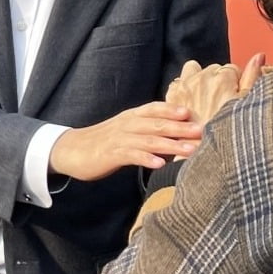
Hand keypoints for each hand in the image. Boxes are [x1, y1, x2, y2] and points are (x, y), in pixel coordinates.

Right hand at [49, 102, 203, 181]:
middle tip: (201, 131)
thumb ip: (146, 130)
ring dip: (170, 145)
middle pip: (157, 124)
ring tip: (189, 150)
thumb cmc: (103, 141)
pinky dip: (146, 158)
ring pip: (148, 139)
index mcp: (131, 116)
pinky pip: (131, 155)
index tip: (192, 113)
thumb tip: (174, 135)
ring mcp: (119, 139)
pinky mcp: (110, 154)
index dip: (172, 110)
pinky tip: (159, 164)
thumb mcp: (125, 130)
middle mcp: (127, 124)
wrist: (71, 150)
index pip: (154, 109)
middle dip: (180, 128)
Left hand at [167, 53, 265, 124]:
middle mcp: (202, 77)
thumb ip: (252, 77)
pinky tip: (190, 102)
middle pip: (214, 70)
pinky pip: (178, 81)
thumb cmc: (229, 133)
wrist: (202, 155)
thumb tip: (259, 55)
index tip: (234, 99)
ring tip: (205, 99)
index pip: (232, 69)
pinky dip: (184, 87)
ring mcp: (185, 85)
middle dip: (218, 81)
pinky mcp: (172, 95)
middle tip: (220, 103)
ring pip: (194, 70)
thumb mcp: (247, 105)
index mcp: (223, 78)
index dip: (235, 84)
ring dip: (199, 79)